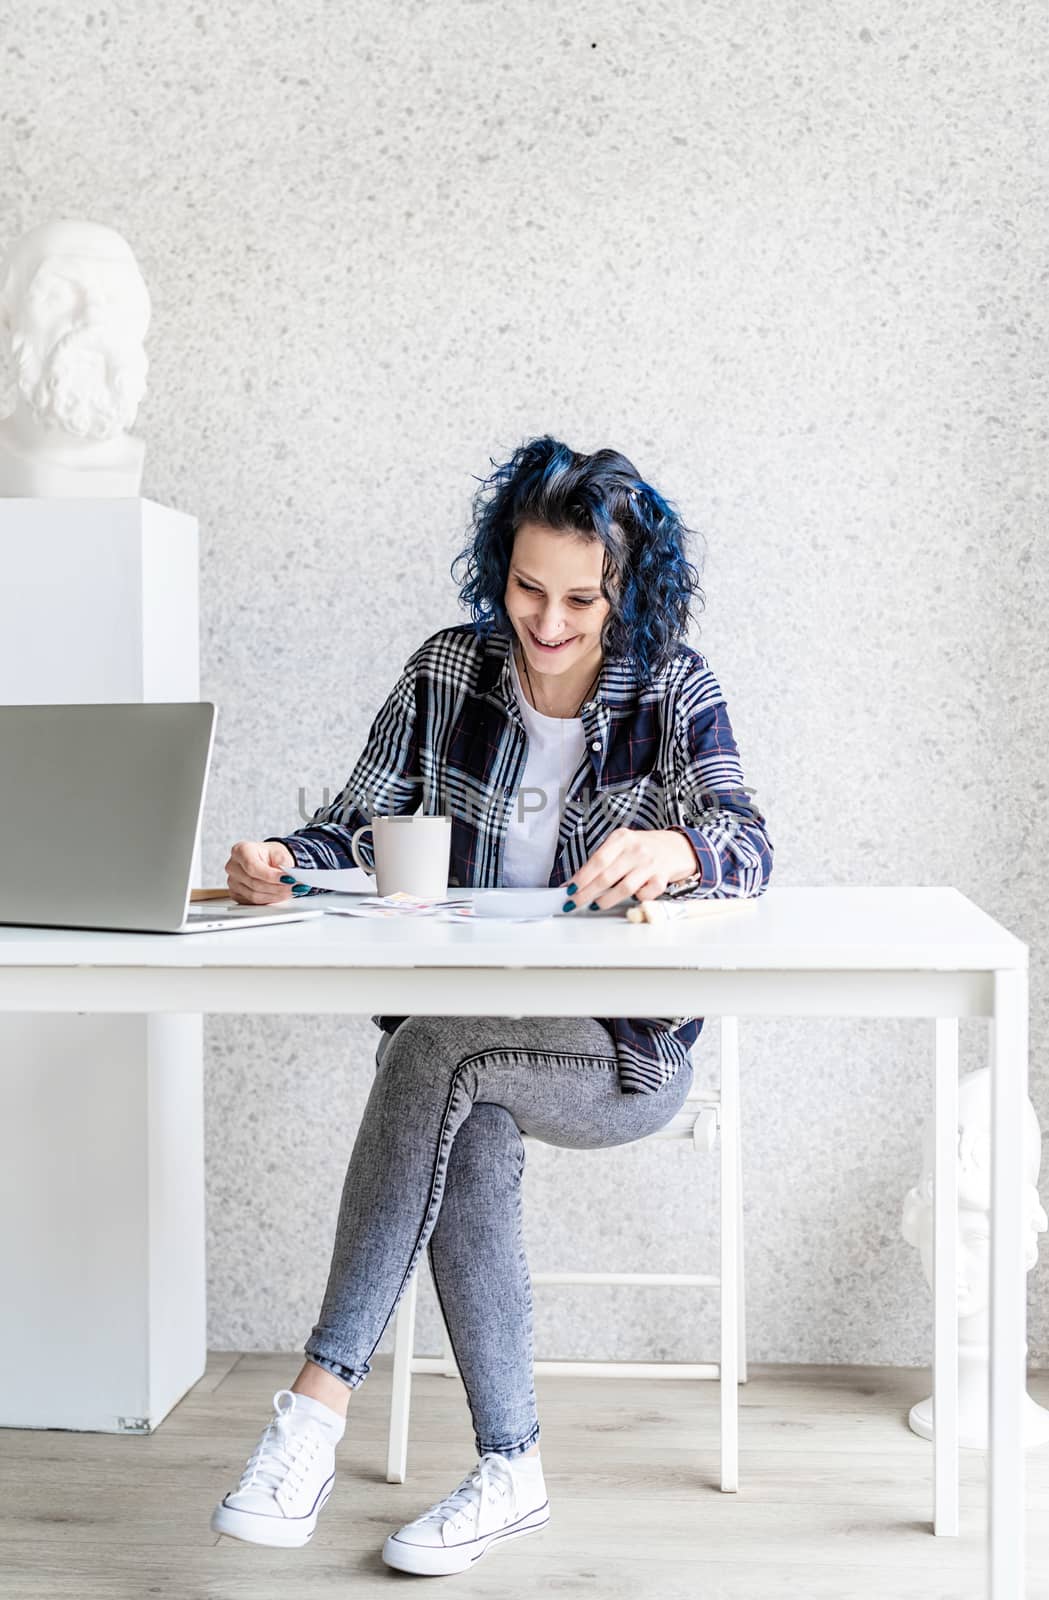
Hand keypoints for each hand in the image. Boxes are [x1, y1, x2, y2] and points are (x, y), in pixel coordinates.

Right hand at [225, 839, 296, 904]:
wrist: (266, 860)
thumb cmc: (271, 855)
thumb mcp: (280, 853)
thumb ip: (283, 864)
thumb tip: (289, 876)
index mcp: (240, 850)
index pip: (253, 867)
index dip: (271, 876)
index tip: (288, 879)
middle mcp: (233, 866)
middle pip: (254, 883)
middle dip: (277, 887)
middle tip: (294, 887)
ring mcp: (232, 881)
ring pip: (254, 895)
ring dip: (275, 895)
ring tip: (290, 891)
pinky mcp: (236, 894)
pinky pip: (252, 902)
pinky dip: (269, 900)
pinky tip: (279, 895)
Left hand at [561, 828, 698, 912]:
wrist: (676, 847)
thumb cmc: (644, 847)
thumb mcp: (622, 845)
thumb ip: (601, 861)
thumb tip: (576, 882)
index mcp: (621, 838)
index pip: (598, 860)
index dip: (582, 876)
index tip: (570, 888)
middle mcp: (636, 849)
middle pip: (607, 876)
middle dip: (587, 892)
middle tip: (575, 902)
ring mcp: (650, 864)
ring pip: (624, 888)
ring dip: (606, 900)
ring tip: (595, 905)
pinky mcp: (662, 878)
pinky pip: (645, 895)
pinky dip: (635, 899)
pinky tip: (630, 898)